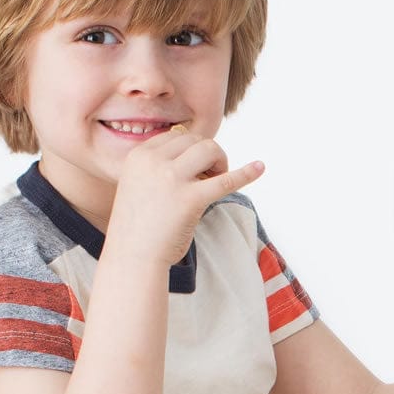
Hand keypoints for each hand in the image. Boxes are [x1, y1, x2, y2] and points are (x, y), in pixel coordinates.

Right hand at [105, 128, 263, 266]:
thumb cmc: (140, 225)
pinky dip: (247, 173)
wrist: (133, 257)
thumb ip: (161, 166)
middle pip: (194, 139)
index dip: (190, 151)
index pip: (176, 136)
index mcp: (139, 156)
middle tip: (208, 178)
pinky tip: (261, 167)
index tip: (193, 171)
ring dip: (220, 161)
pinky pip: (226, 181)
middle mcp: (153, 162)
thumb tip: (202, 151)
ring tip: (216, 181)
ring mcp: (171, 179)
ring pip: (209, 149)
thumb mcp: (140, 184)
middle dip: (208, 155)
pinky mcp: (191, 199)